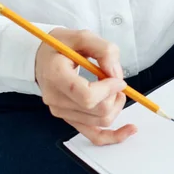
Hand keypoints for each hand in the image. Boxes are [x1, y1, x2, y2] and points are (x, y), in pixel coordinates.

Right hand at [35, 28, 136, 144]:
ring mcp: (61, 112)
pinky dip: (114, 136)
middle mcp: (55, 98)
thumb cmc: (62, 47)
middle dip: (115, 96)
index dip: (109, 90)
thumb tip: (116, 74)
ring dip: (116, 106)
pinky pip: (94, 136)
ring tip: (115, 90)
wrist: (43, 59)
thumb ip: (104, 50)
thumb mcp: (82, 37)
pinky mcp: (70, 119)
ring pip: (101, 121)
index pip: (87, 96)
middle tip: (116, 80)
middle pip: (98, 110)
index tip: (117, 79)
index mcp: (56, 76)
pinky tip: (129, 129)